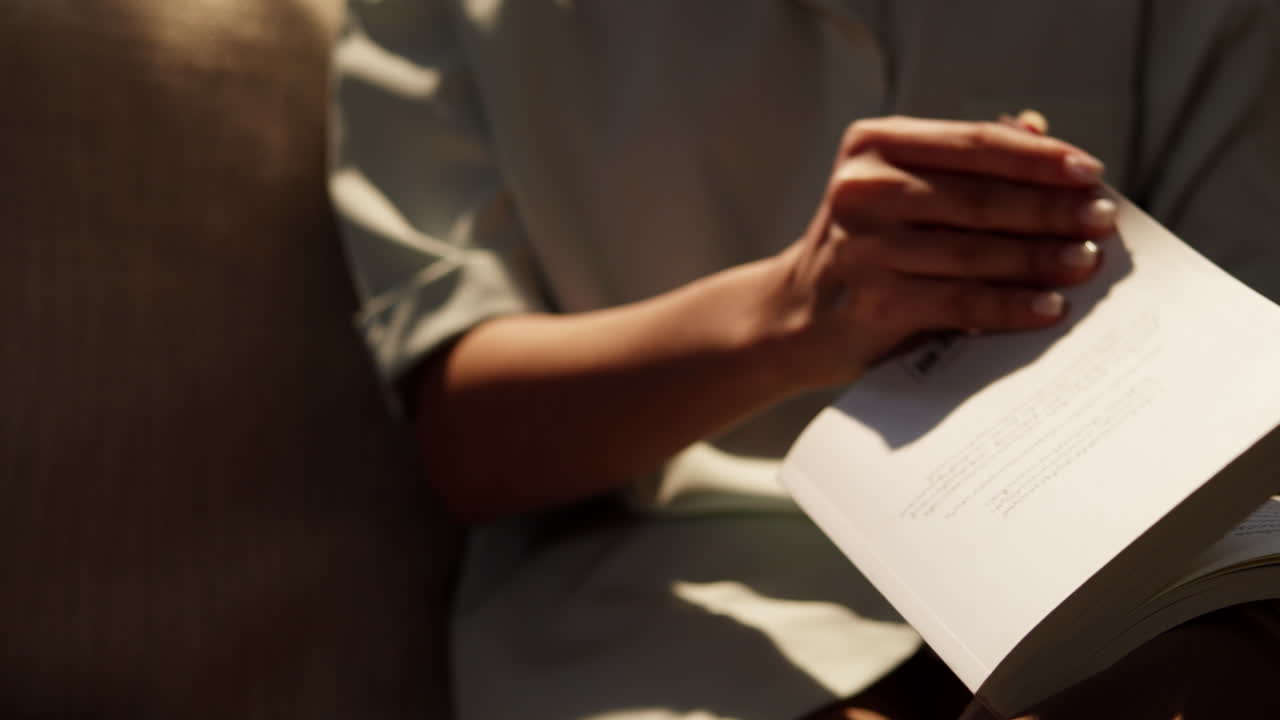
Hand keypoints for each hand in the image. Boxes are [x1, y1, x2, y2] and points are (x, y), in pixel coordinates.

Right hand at [756, 115, 1112, 390]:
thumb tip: (1039, 130)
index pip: (974, 144)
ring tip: (1086, 263)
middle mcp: (863, 190)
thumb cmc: (864, 248)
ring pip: (975, 251)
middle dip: (1051, 210)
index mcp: (872, 146)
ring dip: (1041, 259)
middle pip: (980, 198)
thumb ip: (960, 161)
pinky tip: (1048, 307)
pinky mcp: (873, 303)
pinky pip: (960, 301)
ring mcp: (865, 248)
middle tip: (1102, 220)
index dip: (1039, 158)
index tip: (1089, 172)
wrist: (792, 316)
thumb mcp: (898, 188)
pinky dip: (1010, 305)